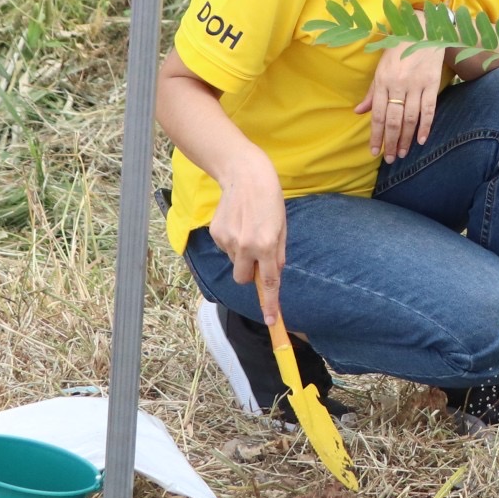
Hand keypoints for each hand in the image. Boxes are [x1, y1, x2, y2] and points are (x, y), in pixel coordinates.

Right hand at [212, 165, 287, 325]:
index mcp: (267, 245)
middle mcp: (246, 246)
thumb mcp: (282, 227)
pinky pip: (225, 248)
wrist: (245, 175)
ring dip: (242, 254)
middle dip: (250, 274)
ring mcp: (228, 240)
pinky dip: (232, 242)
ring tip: (247, 228)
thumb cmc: (270, 200)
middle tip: (256, 255)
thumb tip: (272, 276)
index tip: (271, 321)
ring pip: (234, 262)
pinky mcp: (216, 233)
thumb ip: (277, 255)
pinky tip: (237, 223)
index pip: (269, 283)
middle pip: (243, 279)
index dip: (270, 304)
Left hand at [355, 43, 448, 162]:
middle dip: (390, 142)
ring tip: (402, 153)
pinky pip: (429, 109)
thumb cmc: (398, 50)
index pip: (377, 114)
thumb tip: (359, 112)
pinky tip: (422, 140)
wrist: (422, 31)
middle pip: (393, 120)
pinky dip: (426, 126)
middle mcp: (398, 84)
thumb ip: (372, 92)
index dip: (375, 135)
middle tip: (389, 159)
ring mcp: (416, 84)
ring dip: (406, 138)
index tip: (374, 152)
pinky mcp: (432, 83)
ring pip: (410, 118)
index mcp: (382, 80)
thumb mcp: (380, 68)